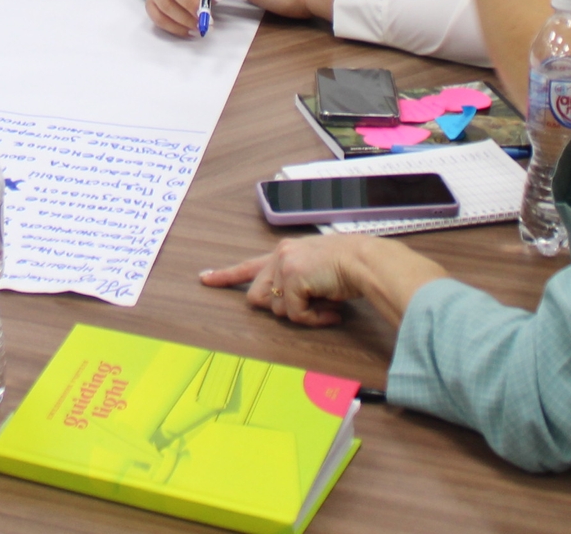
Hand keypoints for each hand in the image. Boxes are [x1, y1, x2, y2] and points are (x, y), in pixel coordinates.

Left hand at [201, 237, 365, 327]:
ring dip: (303, 315)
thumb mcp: (315, 273)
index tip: (205, 279)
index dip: (225, 275)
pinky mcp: (292, 277)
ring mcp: (284, 264)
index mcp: (284, 253)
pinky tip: (331, 311)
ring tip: (327, 307)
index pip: (248, 266)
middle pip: (258, 297)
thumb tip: (286, 307)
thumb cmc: (348, 269)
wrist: (365, 262)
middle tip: (311, 310)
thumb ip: (295, 283)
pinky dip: (314, 319)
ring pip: (278, 309)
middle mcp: (279, 255)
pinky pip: (295, 314)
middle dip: (281, 309)